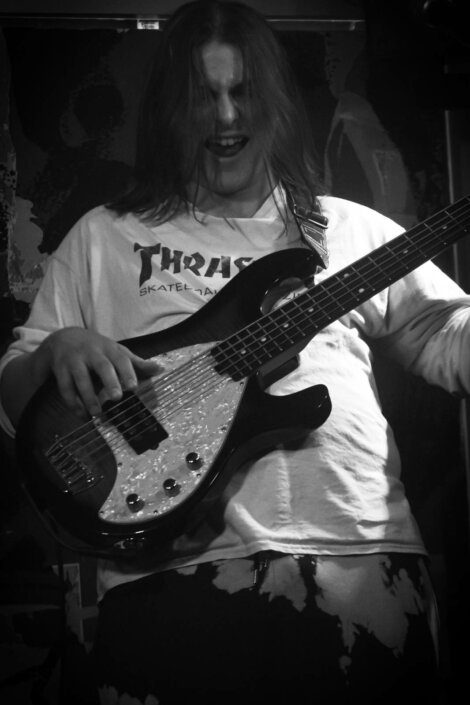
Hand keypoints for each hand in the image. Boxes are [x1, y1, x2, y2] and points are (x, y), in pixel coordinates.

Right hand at [31, 327, 159, 416]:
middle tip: (116, 398)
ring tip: (97, 413)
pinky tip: (81, 414)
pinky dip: (72, 402)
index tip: (134, 387)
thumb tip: (161, 369)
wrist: (64, 338)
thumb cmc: (97, 349)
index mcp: (109, 348)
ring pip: (80, 378)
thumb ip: (136, 362)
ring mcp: (74, 360)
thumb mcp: (116, 351)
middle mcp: (92, 353)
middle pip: (102, 366)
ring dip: (88, 397)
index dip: (127, 372)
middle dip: (109, 381)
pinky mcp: (60, 370)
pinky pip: (65, 387)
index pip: (120, 358)